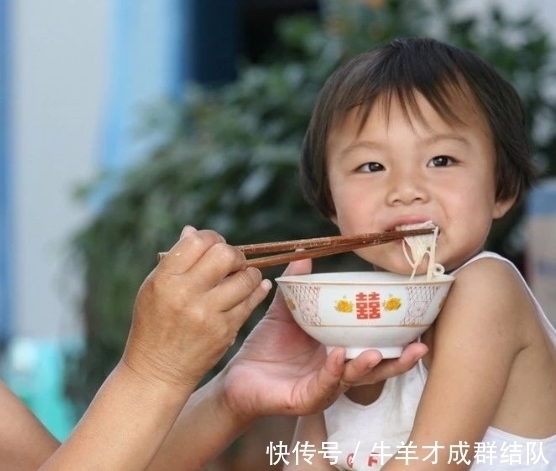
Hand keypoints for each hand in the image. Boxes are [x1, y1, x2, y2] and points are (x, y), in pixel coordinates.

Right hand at [121, 226, 271, 390]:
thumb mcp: (152, 289)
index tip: (214, 245)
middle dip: (233, 253)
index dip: (211, 238)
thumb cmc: (153, 325)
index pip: (197, 242)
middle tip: (231, 261)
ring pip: (245, 278)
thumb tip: (192, 231)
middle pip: (225, 255)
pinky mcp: (225, 331)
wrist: (157, 371)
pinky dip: (256, 291)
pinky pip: (250, 302)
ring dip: (248, 272)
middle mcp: (186, 295)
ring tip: (242, 276)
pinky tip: (256, 287)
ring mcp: (207, 314)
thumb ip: (174, 260)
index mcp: (164, 280)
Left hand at [220, 258, 426, 418]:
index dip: (397, 340)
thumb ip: (297, 288)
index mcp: (338, 352)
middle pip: (375, 369)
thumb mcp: (284, 314)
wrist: (236, 378)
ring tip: (376, 353)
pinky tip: (337, 357)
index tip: (418, 324)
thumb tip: (304, 255)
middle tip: (419, 348)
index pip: (374, 346)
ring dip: (366, 367)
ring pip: (353, 380)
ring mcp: (323, 388)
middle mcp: (337, 373)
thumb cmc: (265, 349)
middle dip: (398, 361)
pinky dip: (331, 371)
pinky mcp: (304, 400)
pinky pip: (322, 386)